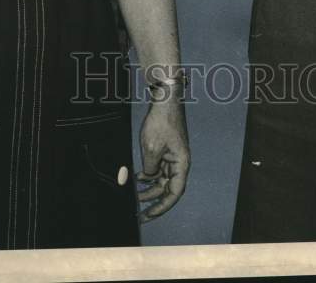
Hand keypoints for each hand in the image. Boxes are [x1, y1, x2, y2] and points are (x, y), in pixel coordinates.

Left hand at [137, 100, 189, 220]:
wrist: (164, 100)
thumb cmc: (161, 122)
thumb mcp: (151, 150)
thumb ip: (150, 169)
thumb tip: (147, 178)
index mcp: (181, 164)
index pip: (174, 193)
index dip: (162, 207)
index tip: (149, 215)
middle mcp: (179, 163)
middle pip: (167, 189)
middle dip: (153, 200)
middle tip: (139, 211)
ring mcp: (172, 157)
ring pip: (161, 180)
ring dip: (148, 188)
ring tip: (134, 194)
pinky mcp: (166, 151)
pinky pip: (158, 169)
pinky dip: (148, 176)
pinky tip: (137, 178)